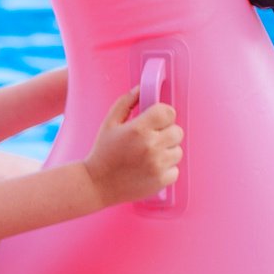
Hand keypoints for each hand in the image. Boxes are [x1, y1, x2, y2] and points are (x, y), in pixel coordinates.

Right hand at [84, 89, 182, 205]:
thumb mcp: (109, 123)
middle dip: (166, 133)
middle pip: (177, 131)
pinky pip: (175, 170)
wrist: (96, 184)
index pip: (168, 112)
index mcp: (138, 129)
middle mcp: (151, 145)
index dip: (163, 115)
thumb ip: (125, 103)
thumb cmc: (102, 152)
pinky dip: (165, 170)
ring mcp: (157, 164)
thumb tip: (141, 89)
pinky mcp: (161, 180)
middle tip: (151, 140)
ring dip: (167, 152)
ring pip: (178, 151)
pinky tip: (149, 169)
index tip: (156, 121)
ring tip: (149, 156)